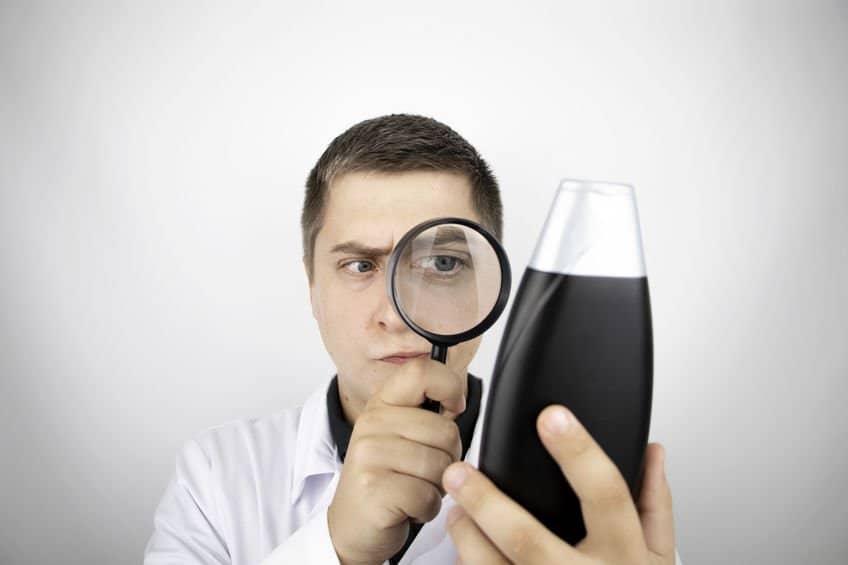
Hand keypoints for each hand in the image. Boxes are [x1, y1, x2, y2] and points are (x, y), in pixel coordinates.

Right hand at [328, 358, 466, 564]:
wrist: (350, 527)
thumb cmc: (385, 480)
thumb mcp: (399, 437)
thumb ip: (425, 416)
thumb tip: (458, 401)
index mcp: (382, 404)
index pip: (420, 371)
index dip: (450, 386)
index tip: (455, 406)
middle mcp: (372, 424)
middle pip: (445, 430)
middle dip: (448, 458)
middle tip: (423, 472)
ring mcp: (370, 455)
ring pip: (440, 466)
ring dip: (437, 487)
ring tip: (413, 489)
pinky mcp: (375, 488)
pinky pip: (428, 496)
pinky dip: (426, 509)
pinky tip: (407, 508)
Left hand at [442, 405, 675, 563]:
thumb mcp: (658, 559)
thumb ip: (654, 505)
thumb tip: (652, 450)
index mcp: (626, 558)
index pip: (606, 495)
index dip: (579, 452)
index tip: (552, 417)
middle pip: (528, 539)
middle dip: (487, 502)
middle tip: (459, 472)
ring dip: (466, 537)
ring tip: (454, 511)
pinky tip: (464, 553)